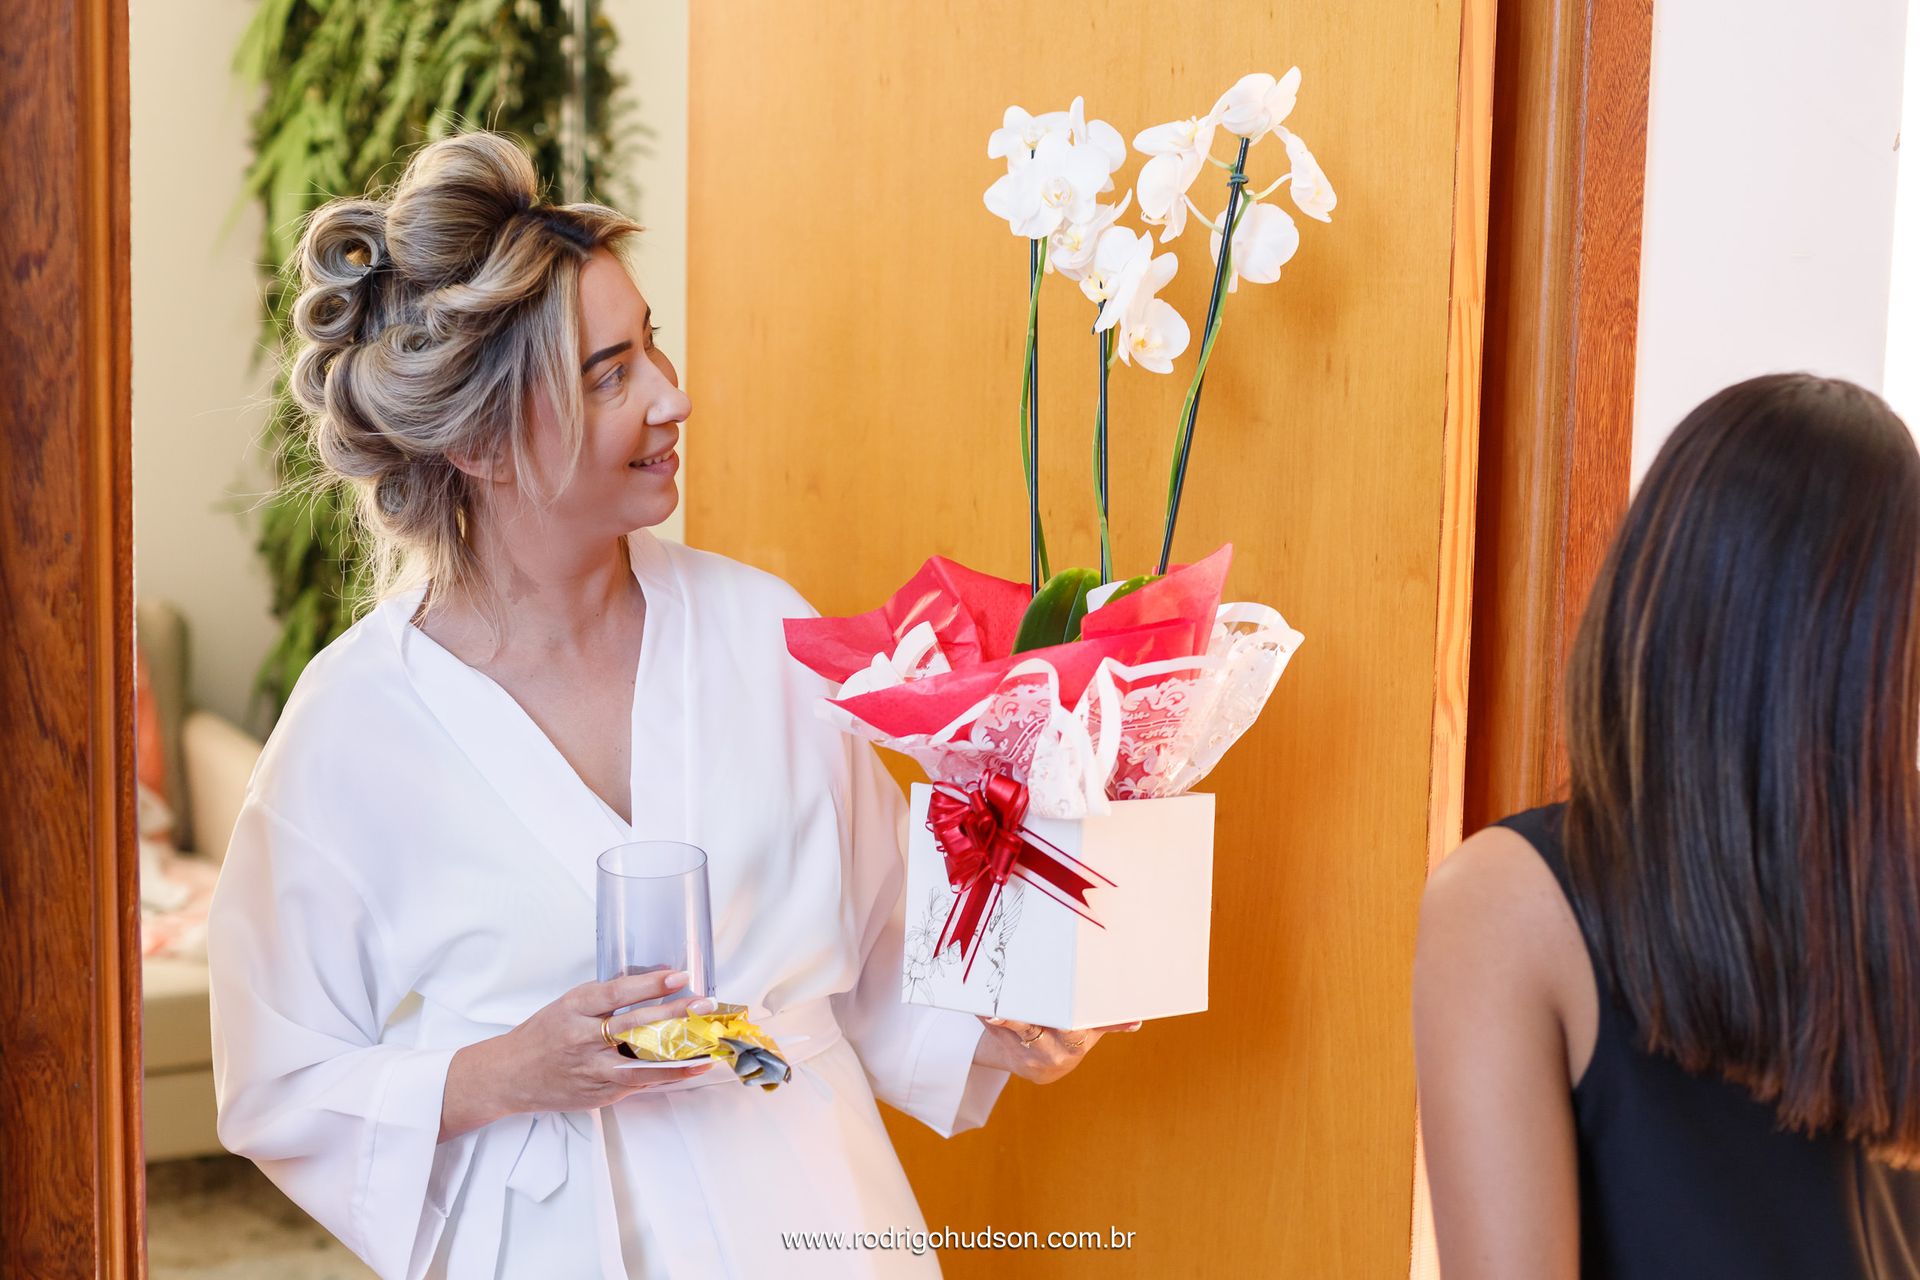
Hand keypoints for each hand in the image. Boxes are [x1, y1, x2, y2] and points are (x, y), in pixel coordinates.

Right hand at [440, 970, 715, 1140]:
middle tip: (703, 1005)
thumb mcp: (568, 1005)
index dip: (649, 985)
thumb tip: (650, 984)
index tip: (678, 976)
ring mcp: (591, 1070)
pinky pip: (636, 1084)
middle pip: (634, 1026)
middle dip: (674, 1015)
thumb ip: (604, 999)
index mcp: (574, 1009)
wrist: (510, 1075)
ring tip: (706, 1050)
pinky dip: (663, 1076)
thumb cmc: (543, 1034)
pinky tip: (686, 1069)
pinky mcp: (598, 1094)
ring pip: (640, 1064)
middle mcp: (582, 1040)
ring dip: (677, 1057)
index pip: (617, 993)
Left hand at [973, 1016, 1142, 1083]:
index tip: (1059, 1014)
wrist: (1036, 1065)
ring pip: (1011, 1031)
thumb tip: (1136, 1022)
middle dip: (1021, 1018)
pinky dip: (986, 1016)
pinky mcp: (1004, 1048)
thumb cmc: (1066, 1038)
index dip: (1064, 1023)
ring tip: (990, 1009)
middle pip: (1034, 1030)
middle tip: (1007, 1007)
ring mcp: (1024, 1052)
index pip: (1070, 1031)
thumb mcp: (1088, 1033)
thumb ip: (1107, 1024)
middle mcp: (1048, 1051)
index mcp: (1073, 1044)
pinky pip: (994, 1031)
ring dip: (1000, 1019)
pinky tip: (977, 1003)